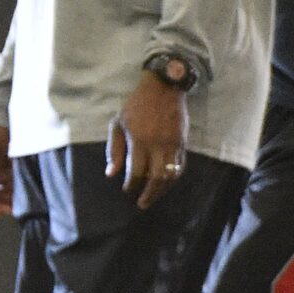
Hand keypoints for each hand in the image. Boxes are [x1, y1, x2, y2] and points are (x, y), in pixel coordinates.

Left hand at [108, 72, 188, 207]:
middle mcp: (158, 145)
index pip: (137, 170)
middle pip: (156, 177)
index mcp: (139, 140)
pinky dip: (174, 178)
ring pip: (171, 174)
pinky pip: (181, 166)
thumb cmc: (136, 105)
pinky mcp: (183, 142)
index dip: (131, 183)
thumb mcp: (118, 123)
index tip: (127, 190)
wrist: (164, 88)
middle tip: (142, 204)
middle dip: (149, 193)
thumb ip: (114, 149)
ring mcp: (173, 144)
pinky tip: (166, 183)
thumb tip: (111, 174)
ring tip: (154, 197)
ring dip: (162, 189)